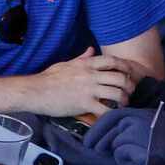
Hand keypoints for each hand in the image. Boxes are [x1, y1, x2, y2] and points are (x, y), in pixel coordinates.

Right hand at [22, 49, 143, 116]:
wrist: (35, 91)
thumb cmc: (48, 78)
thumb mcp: (66, 64)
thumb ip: (81, 58)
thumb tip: (91, 50)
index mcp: (86, 64)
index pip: (112, 61)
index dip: (124, 66)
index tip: (129, 72)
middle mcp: (90, 75)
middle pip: (120, 78)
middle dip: (129, 85)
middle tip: (129, 91)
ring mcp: (88, 90)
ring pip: (117, 93)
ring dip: (124, 100)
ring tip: (122, 104)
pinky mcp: (84, 104)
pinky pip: (105, 109)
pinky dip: (112, 113)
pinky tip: (112, 114)